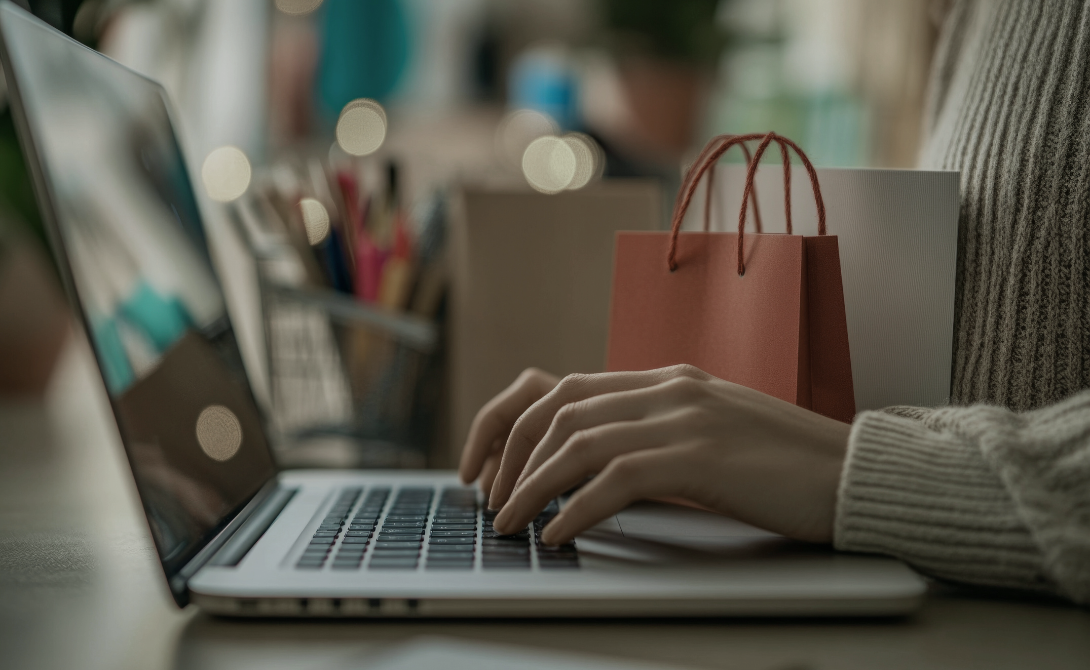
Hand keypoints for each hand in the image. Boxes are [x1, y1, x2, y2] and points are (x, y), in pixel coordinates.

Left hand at [458, 365, 850, 544]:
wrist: (856, 472)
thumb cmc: (786, 465)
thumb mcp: (711, 435)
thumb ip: (657, 436)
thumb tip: (592, 473)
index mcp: (666, 379)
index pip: (565, 388)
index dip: (515, 424)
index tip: (490, 466)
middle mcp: (668, 387)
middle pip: (558, 409)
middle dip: (511, 455)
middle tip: (490, 500)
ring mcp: (685, 416)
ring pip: (578, 441)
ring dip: (532, 486)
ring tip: (509, 524)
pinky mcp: (702, 455)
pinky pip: (617, 478)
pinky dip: (577, 508)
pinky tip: (558, 534)